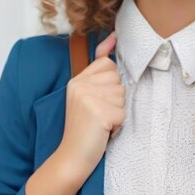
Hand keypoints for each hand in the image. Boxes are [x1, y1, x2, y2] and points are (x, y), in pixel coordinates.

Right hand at [59, 32, 125, 177]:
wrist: (71, 157)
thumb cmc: (84, 128)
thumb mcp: (87, 95)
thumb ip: (99, 69)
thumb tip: (113, 37)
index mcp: (77, 80)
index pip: (106, 63)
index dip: (110, 79)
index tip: (101, 95)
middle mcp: (80, 85)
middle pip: (117, 79)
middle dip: (115, 99)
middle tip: (99, 114)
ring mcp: (89, 98)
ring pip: (122, 96)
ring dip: (117, 112)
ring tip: (100, 123)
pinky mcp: (99, 113)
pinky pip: (122, 113)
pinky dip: (117, 125)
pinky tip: (103, 131)